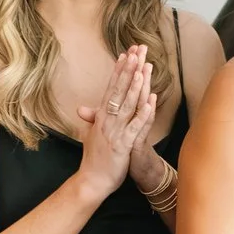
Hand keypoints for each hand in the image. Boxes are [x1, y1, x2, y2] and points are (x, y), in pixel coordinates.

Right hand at [73, 46, 157, 203]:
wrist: (91, 182)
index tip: (126, 54)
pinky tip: (150, 101)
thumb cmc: (94, 160)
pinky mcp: (122, 145)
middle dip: (128, 70)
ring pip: (126, 105)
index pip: (110, 88)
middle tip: (136, 51)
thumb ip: (92, 121)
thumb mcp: (92, 136)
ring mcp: (114, 132)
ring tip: (141, 68)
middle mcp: (106, 121)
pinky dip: (142, 114)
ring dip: (134, 86)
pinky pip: (134, 127)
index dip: (119, 71)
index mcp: (101, 118)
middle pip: (118, 91)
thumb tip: (84, 109)